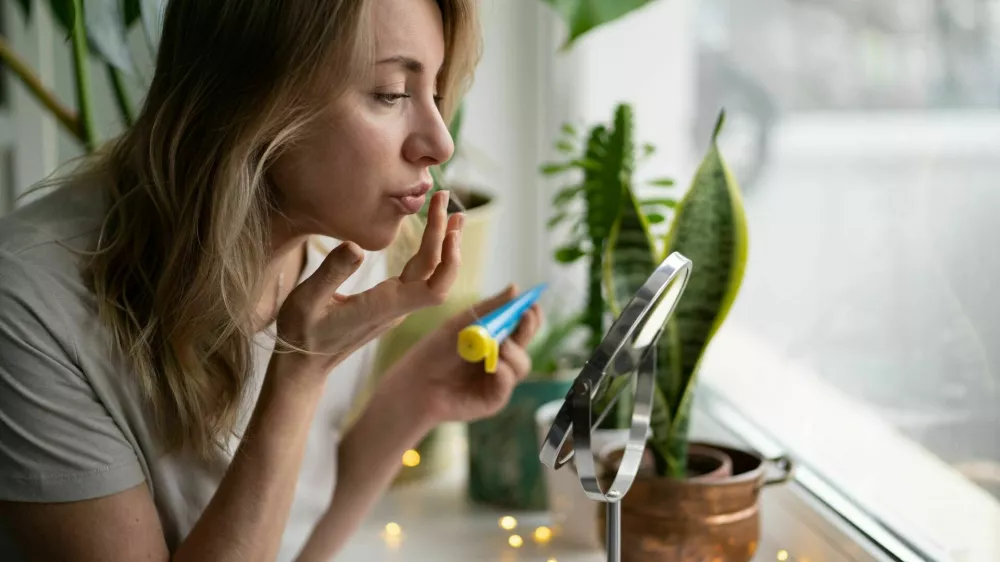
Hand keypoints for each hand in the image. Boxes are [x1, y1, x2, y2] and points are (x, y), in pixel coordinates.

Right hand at [275, 191, 462, 384]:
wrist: (304, 364)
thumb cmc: (301, 334)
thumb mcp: (306, 300)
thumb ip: (330, 273)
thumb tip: (356, 247)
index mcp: (383, 306)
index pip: (433, 288)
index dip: (448, 260)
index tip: (449, 229)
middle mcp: (397, 307)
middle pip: (435, 272)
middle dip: (446, 235)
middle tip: (444, 197)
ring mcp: (396, 306)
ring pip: (430, 274)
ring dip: (443, 243)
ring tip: (451, 212)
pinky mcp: (390, 303)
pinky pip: (420, 276)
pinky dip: (430, 252)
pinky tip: (432, 237)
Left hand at [380, 285, 543, 423]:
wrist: (417, 382)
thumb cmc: (435, 351)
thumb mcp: (462, 324)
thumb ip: (490, 308)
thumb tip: (516, 288)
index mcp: (494, 337)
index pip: (521, 324)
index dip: (530, 314)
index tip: (531, 304)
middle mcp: (500, 357)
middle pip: (527, 343)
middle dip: (529, 329)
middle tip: (526, 317)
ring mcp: (499, 379)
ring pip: (522, 365)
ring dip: (514, 353)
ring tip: (500, 347)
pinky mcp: (494, 399)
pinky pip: (508, 384)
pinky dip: (504, 373)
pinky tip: (494, 366)